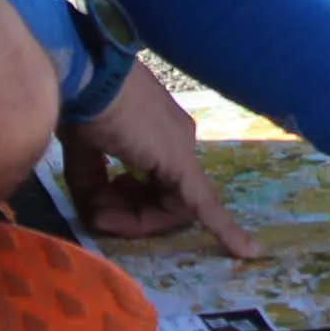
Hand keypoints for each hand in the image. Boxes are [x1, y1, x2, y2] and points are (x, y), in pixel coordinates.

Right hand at [61, 65, 260, 257]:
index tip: (92, 210)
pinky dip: (225, 231)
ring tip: (97, 213)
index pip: (147, 185)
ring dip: (132, 220)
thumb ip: (91, 184)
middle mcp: (177, 142)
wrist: (85, 77)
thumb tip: (95, 214)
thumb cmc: (83, 107)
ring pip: (170, 207)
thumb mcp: (84, 151)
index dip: (119, 206)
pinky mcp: (182, 163)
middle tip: (94, 216)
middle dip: (126, 216)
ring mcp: (182, 150)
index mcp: (156, 136)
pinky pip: (205, 206)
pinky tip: (246, 252)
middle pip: (160, 199)